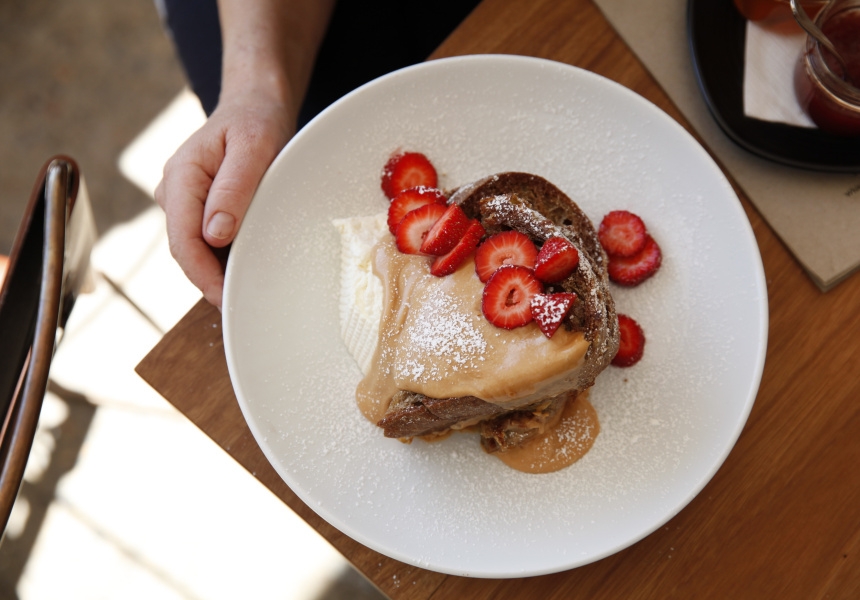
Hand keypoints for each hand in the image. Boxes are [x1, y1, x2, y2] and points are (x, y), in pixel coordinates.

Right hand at [155, 93, 292, 307]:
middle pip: (186, 250)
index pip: (182, 240)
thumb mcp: (254, 148)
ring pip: (196, 248)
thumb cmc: (256, 121)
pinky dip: (224, 256)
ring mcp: (184, 200)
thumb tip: (215, 235)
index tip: (227, 298)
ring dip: (219, 270)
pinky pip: (206, 239)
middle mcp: (174, 191)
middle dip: (211, 280)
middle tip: (244, 304)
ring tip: (250, 289)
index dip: (203, 275)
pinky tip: (247, 267)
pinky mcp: (198, 206)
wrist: (255, 105)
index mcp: (181, 177)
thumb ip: (233, 190)